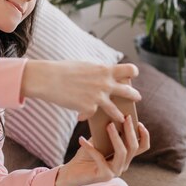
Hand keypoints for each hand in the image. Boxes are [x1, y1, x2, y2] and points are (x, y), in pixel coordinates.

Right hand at [21, 60, 140, 122]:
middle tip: (137, 98)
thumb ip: (98, 72)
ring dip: (119, 115)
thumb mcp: (85, 66)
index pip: (129, 69)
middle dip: (134, 95)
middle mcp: (105, 84)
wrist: (49, 79)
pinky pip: (91, 114)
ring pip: (115, 110)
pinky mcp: (89, 108)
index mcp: (105, 70)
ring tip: (121, 119)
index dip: (132, 72)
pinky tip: (79, 116)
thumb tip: (105, 76)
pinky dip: (84, 115)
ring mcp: (98, 97)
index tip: (132, 76)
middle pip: (128, 91)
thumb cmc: (64, 69)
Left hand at [55, 116, 149, 185]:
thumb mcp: (97, 141)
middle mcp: (123, 165)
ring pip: (122, 153)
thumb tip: (109, 116)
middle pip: (133, 147)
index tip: (139, 122)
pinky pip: (100, 158)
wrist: (72, 173)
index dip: (144, 135)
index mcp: (124, 157)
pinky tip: (81, 139)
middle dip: (130, 131)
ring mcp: (115, 172)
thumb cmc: (85, 155)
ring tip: (109, 125)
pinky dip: (90, 147)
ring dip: (116, 137)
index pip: (142, 147)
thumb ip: (105, 132)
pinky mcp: (105, 176)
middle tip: (124, 118)